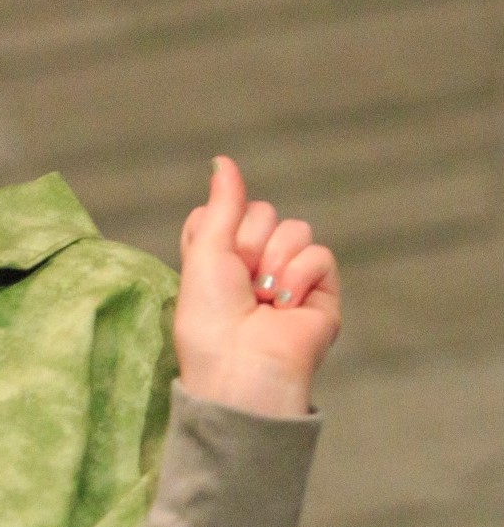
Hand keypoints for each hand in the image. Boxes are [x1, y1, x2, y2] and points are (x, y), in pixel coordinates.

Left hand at [174, 156, 339, 417]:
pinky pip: (318, 253)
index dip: (218, 229)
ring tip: (263, 298)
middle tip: (240, 283)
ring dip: (274, 262)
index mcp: (219, 256)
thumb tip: (224, 160)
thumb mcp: (205, 251)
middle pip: (262, 212)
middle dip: (247, 244)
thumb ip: (222, 204)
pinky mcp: (321, 292)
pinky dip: (299, 276)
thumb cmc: (209, 318)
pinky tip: (286, 305)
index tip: (211, 259)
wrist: (242, 366)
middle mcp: (254, 263)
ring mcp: (289, 276)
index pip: (226, 210)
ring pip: (294, 228)